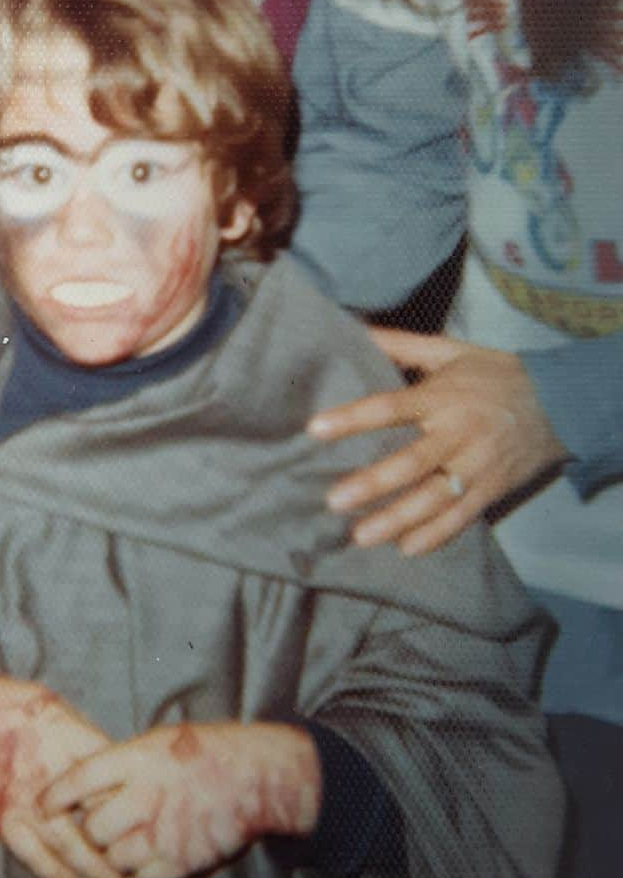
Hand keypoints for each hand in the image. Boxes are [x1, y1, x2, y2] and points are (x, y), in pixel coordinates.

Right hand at [0, 669, 121, 877]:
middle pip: (94, 812)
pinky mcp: (2, 817)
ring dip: (90, 866)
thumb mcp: (53, 705)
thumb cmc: (9, 706)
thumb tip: (112, 758)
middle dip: (118, 837)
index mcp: (68, 738)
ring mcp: (26, 798)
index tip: (144, 809)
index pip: (109, 772)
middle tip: (138, 859)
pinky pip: (29, 851)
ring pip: (65, 841)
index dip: (128, 793)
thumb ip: (82, 733)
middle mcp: (50, 771)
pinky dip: (49, 871)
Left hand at [41, 722, 320, 877]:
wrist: (257, 777)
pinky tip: (156, 851)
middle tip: (100, 825)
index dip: (56, 795)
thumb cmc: (203, 753)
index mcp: (138, 760)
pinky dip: (145, 871)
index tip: (42, 804)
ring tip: (132, 838)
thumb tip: (83, 787)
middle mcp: (146, 797)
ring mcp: (164, 833)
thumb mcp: (157, 742)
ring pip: (115, 859)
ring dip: (116, 853)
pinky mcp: (183, 862)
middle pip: (92, 829)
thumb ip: (121, 764)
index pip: (80, 780)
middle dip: (91, 830)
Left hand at [309, 328, 567, 554]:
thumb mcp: (451, 350)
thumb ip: (401, 344)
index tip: (316, 429)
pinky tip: (406, 548)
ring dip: (397, 519)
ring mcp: (477, 465)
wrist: (561, 403)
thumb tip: (356, 329)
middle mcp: (458, 433)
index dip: (353, 418)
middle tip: (334, 500)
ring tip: (361, 535)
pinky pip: (462, 516)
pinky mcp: (493, 488)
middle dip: (373, 483)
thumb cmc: (494, 374)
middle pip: (412, 462)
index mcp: (442, 396)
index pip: (390, 407)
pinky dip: (436, 534)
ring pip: (434, 497)